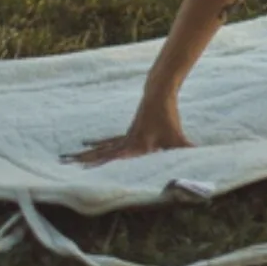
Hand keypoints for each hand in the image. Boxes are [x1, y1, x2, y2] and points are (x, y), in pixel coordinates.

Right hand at [64, 95, 193, 166]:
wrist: (158, 94)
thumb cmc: (168, 118)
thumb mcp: (177, 138)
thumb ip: (188, 150)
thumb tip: (202, 161)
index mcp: (134, 146)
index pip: (113, 160)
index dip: (98, 167)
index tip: (83, 172)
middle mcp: (125, 142)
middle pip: (101, 154)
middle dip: (83, 161)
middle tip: (64, 165)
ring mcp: (124, 136)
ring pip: (101, 148)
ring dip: (84, 155)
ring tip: (66, 158)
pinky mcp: (126, 132)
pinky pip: (107, 142)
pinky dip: (96, 145)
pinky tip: (86, 146)